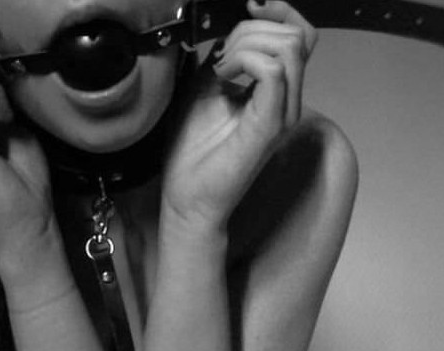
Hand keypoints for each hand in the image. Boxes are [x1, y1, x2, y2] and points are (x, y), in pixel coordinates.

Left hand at [162, 0, 317, 232]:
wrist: (187, 196)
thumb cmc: (193, 150)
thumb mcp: (203, 88)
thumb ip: (222, 58)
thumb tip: (227, 30)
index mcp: (275, 91)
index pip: (300, 36)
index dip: (279, 11)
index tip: (250, 4)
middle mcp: (287, 100)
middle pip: (294, 35)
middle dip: (251, 31)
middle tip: (219, 58)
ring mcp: (283, 113)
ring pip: (289, 47)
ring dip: (246, 44)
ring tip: (220, 70)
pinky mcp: (269, 126)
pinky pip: (272, 72)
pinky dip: (243, 60)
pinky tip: (222, 76)